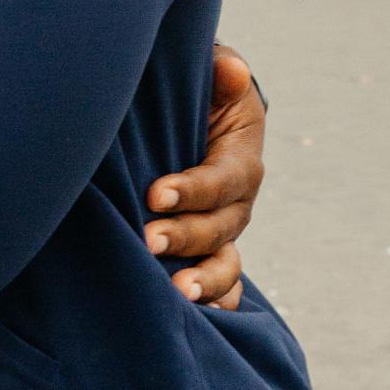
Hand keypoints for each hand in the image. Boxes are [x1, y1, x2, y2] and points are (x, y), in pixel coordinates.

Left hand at [144, 44, 265, 310]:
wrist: (180, 111)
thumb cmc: (189, 87)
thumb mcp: (205, 70)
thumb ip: (217, 71)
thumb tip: (230, 68)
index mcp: (240, 155)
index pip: (224, 179)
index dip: (194, 189)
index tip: (156, 194)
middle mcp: (237, 198)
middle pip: (222, 226)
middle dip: (187, 236)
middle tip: (149, 240)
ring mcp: (223, 227)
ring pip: (225, 261)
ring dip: (205, 280)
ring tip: (176, 293)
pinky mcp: (204, 247)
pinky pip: (221, 282)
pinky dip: (215, 301)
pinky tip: (197, 321)